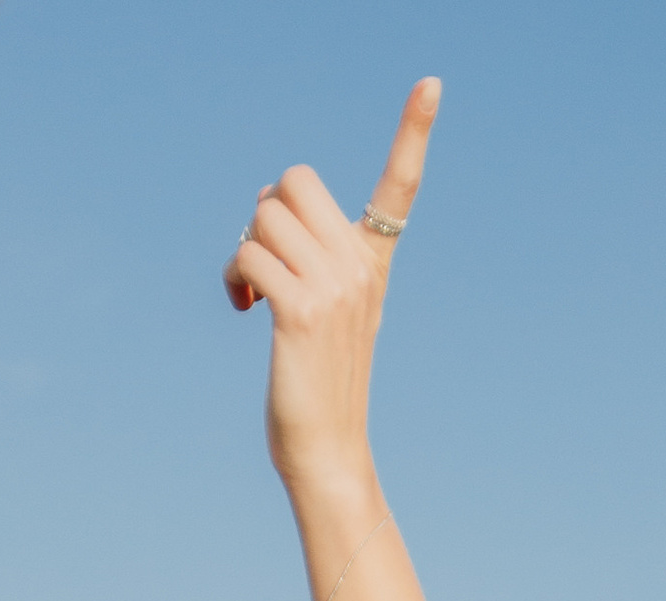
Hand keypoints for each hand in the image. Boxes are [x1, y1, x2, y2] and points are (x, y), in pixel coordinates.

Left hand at [226, 81, 439, 496]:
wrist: (328, 452)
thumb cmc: (316, 384)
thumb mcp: (322, 310)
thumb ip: (305, 252)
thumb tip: (264, 200)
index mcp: (373, 262)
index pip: (400, 188)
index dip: (414, 132)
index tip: (431, 84)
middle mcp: (360, 267)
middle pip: (295, 180)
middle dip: (266, 208)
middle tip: (266, 256)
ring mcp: (334, 287)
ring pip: (264, 214)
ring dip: (243, 247)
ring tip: (250, 290)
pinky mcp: (301, 309)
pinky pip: (248, 253)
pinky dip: (234, 277)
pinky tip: (244, 308)